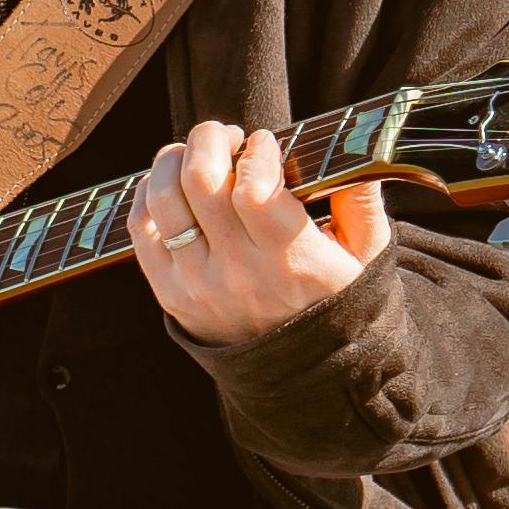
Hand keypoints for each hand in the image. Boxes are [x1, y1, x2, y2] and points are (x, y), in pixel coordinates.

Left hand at [129, 122, 382, 346]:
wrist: (301, 371)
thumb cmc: (335, 297)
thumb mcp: (366, 254)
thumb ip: (361, 200)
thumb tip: (349, 148)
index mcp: (292, 261)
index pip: (254, 189)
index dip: (256, 152)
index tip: (266, 143)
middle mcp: (240, 273)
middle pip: (201, 181)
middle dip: (211, 139)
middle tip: (228, 136)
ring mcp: (199, 284)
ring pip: (164, 199)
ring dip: (174, 159)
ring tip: (194, 152)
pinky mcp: (171, 293)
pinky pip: (141, 228)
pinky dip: (148, 192)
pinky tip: (169, 180)